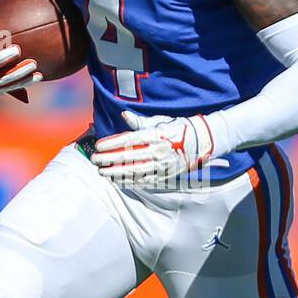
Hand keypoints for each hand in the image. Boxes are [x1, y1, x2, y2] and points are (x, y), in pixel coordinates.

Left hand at [91, 110, 227, 188]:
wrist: (202, 142)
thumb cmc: (179, 129)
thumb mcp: (160, 121)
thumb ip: (140, 122)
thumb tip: (124, 115)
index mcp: (155, 135)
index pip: (129, 140)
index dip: (112, 143)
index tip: (99, 145)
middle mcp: (157, 151)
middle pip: (128, 156)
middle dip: (109, 159)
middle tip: (95, 160)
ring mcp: (161, 165)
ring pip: (134, 171)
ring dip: (116, 173)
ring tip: (102, 172)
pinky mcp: (165, 176)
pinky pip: (144, 181)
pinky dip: (129, 182)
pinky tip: (117, 181)